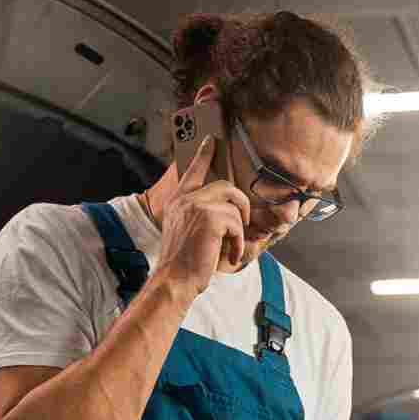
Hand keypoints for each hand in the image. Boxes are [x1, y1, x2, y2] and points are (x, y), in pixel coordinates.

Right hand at [151, 135, 253, 296]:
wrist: (174, 279)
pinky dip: (238, 243)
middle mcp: (186, 198)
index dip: (204, 154)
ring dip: (239, 230)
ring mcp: (197, 206)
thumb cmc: (182, 261)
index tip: (212, 140)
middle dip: (241, 205)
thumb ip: (197, 214)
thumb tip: (225, 212)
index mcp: (178, 200)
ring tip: (232, 247)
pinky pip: (237, 224)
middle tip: (244, 222)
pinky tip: (231, 255)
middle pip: (226, 187)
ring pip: (234, 207)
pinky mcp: (210, 218)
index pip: (192, 170)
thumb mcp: (185, 230)